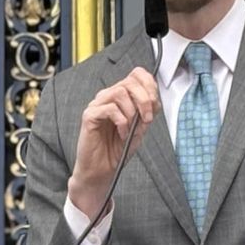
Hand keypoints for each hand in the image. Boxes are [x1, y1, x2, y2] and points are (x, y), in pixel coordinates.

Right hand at [67, 68, 159, 220]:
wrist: (102, 169)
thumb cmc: (118, 149)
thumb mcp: (139, 129)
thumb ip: (146, 112)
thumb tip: (154, 100)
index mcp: (120, 97)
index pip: (135, 75)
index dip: (148, 84)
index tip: (154, 102)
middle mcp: (108, 97)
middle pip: (129, 82)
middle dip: (144, 99)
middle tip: (147, 118)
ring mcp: (97, 105)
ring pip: (119, 92)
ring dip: (132, 111)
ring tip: (132, 128)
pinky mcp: (89, 116)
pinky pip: (109, 109)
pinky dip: (121, 121)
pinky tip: (122, 133)